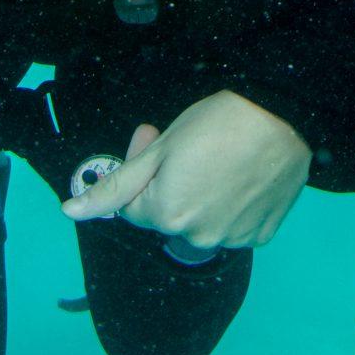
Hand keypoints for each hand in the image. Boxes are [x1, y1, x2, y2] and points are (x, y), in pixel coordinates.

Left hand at [59, 89, 309, 251]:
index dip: (142, 173)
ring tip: (221, 160)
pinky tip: (241, 176)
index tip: (156, 141)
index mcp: (166, 215)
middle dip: (171, 187)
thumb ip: (115, 186)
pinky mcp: (261, 234)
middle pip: (169, 216)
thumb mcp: (160, 148)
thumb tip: (70, 211)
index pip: (134, 206)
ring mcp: (233, 239)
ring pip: (203, 223)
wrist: (284, 116)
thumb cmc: (218, 122)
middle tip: (190, 149)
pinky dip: (233, 207)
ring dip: (202, 198)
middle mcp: (197, 237)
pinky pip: (236, 226)